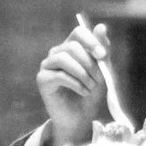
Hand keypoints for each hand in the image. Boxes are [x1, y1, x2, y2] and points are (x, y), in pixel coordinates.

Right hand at [36, 21, 110, 145]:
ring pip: (64, 58)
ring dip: (82, 73)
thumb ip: (102, 50)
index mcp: (71, 48)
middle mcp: (57, 53)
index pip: (78, 32)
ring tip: (90, 87)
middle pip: (72, 46)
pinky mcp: (42, 80)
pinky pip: (59, 75)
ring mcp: (47, 66)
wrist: (81, 118)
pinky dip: (76, 84)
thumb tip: (101, 26)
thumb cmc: (91, 94)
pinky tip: (83, 92)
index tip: (102, 56)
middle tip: (98, 80)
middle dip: (90, 63)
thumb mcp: (102, 71)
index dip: (91, 41)